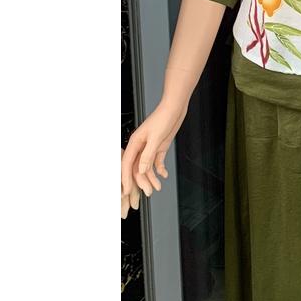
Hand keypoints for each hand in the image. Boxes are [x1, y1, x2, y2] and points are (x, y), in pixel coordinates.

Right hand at [120, 98, 187, 212]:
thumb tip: (142, 171)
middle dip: (142, 181)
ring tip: (158, 188)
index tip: (126, 191)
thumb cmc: (164, 118)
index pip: (127, 164)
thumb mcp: (156, 137)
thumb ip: (148, 155)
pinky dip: (160, 169)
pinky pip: (157, 161)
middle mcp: (140, 146)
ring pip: (147, 166)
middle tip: (149, 192)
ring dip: (152, 177)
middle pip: (138, 167)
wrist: (176, 107)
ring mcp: (150, 147)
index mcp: (135, 142)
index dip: (125, 178)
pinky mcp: (159, 146)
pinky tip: (163, 175)